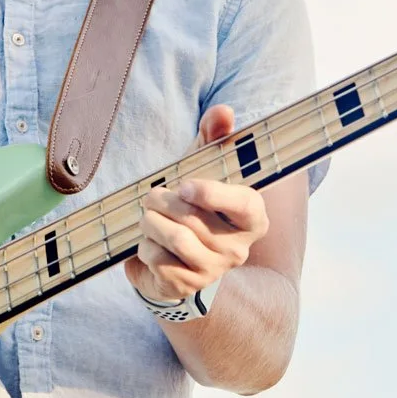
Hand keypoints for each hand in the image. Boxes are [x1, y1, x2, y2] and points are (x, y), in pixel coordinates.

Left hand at [125, 104, 269, 304]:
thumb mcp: (204, 165)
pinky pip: (157, 259)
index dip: (214, 194)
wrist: (175, 254)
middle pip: (194, 219)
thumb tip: (223, 111)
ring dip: (150, 222)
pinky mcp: (185, 286)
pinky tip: (150, 243)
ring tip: (148, 217)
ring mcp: (212, 271)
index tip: (185, 185)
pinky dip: (144, 246)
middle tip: (152, 196)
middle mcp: (238, 249)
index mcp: (252, 218)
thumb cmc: (194, 202)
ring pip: (174, 238)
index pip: (245, 205)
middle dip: (162, 201)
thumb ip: (215, 135)